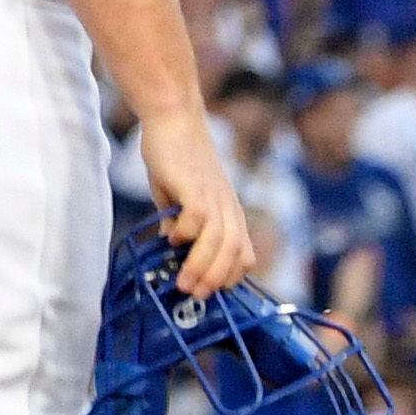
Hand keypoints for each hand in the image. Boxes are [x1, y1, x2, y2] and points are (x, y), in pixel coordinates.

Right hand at [137, 114, 256, 297]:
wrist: (174, 119)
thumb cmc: (176, 158)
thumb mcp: (182, 199)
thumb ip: (181, 224)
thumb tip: (174, 248)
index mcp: (229, 213)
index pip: (244, 255)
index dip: (230, 277)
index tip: (208, 292)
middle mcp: (228, 208)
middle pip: (235, 253)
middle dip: (216, 280)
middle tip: (194, 295)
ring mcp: (214, 197)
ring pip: (220, 242)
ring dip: (202, 267)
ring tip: (183, 283)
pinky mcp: (196, 187)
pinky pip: (197, 219)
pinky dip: (185, 234)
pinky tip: (170, 237)